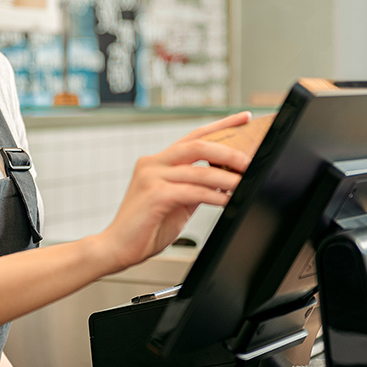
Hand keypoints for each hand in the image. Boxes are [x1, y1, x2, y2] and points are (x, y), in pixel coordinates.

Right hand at [98, 112, 252, 270]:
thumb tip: (224, 179)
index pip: (194, 136)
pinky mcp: (155, 194)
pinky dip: (214, 196)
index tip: (244, 118)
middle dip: (228, 151)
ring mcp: (152, 177)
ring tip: (245, 183)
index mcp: (158, 161)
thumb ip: (195, 187)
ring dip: (227, 177)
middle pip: (198, 145)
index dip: (221, 125)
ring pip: (199, 170)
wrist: (116, 248)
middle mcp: (153, 163)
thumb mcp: (177, 201)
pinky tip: (227, 201)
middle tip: (249, 161)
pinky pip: (193, 191)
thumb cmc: (145, 227)